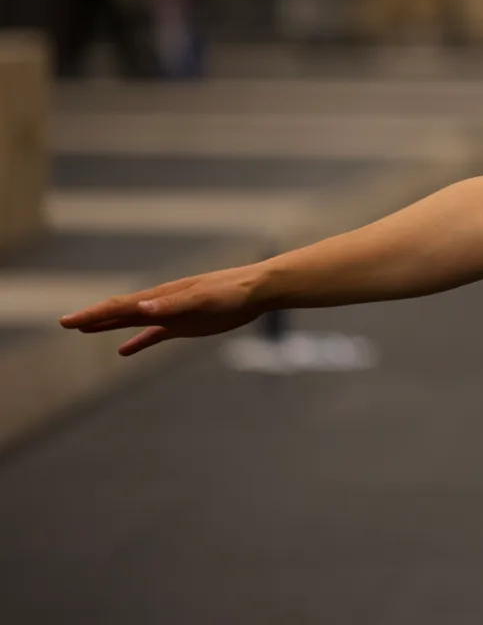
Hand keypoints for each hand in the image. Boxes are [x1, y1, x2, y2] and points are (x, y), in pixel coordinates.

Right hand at [60, 264, 269, 356]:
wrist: (258, 291)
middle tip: (65, 323)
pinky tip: (123, 351)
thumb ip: (172, 304)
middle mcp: (162, 303)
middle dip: (93, 318)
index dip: (92, 314)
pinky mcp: (185, 324)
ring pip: (133, 321)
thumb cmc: (232, 292)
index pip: (120, 305)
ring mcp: (172, 313)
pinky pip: (154, 335)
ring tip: (84, 331)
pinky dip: (137, 342)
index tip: (66, 321)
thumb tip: (142, 307)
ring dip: (109, 326)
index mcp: (161, 296)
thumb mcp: (202, 299)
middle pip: (120, 311)